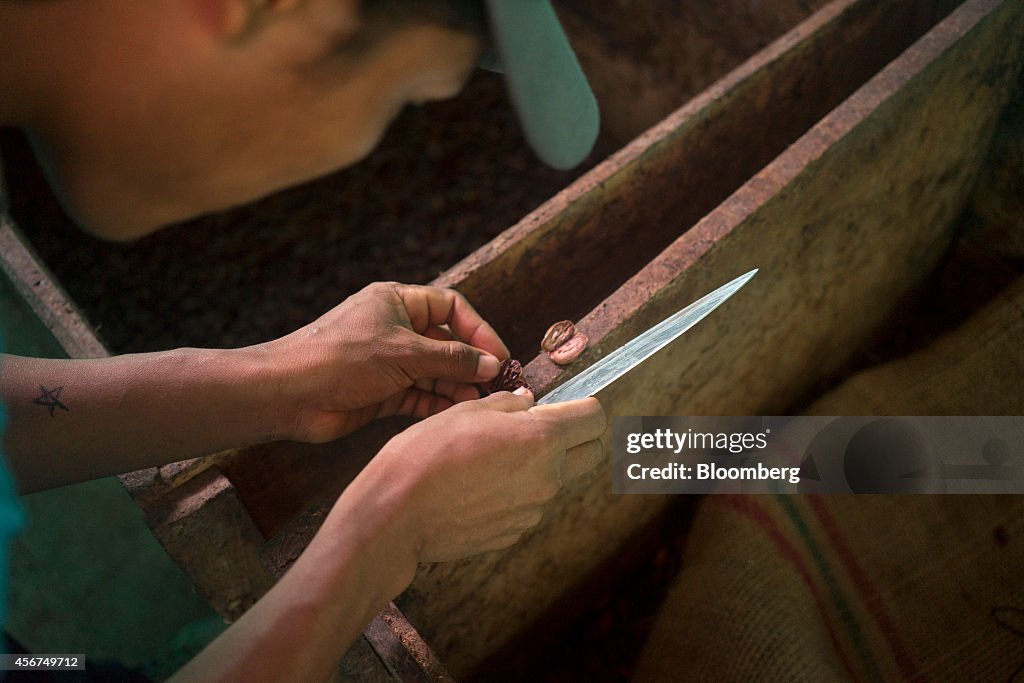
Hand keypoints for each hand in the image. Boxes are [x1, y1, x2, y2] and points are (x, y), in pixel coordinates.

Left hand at [265, 282, 508, 441]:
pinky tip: (456, 413)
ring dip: (457, 386)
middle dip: (470, 363)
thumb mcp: (404, 353)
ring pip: (434, 372)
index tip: (497, 356)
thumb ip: (452, 359)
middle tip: (496, 386)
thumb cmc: (341, 358)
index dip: (477, 329)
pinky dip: (437, 404)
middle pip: (446, 342)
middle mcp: (395, 329)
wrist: (289, 394)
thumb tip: (492, 364)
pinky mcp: (381, 391)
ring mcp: (388, 361)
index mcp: (398, 302)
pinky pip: (419, 395)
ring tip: (479, 403)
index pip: (451, 307)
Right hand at [336, 389, 606, 595]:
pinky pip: (528, 505)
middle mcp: (548, 478)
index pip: (594, 418)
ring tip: (492, 458)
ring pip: (556, 480)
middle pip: (590, 454)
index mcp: (541, 439)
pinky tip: (479, 486)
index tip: (567, 405)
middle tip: (542, 428)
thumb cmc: (426, 455)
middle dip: (577, 437)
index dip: (584, 407)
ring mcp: (533, 511)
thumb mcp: (466, 412)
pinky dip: (516, 492)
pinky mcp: (514, 533)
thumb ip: (508, 405)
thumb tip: (529, 403)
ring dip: (540, 465)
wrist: (397, 514)